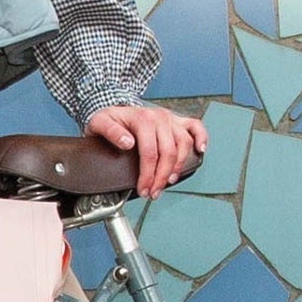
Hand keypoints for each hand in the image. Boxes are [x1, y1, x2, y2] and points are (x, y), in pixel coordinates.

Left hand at [85, 103, 206, 199]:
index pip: (150, 152)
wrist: (116, 110)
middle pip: (168, 152)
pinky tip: (200, 150)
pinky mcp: (177, 120)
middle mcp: (159, 117)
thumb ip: (111, 132)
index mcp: (142, 119)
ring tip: (169, 181)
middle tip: (153, 192)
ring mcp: (170, 119)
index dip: (148, 175)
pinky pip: (195, 126)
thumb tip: (127, 142)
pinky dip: (201, 137)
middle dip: (161, 177)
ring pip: (183, 144)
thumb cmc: (109, 119)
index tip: (143, 189)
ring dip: (178, 166)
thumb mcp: (99, 123)